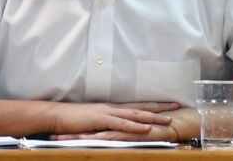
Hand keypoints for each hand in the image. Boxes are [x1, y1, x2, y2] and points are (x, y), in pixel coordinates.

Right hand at [48, 102, 178, 137]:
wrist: (56, 115)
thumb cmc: (70, 119)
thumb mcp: (91, 121)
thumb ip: (103, 123)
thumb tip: (113, 126)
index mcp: (110, 108)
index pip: (135, 106)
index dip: (151, 105)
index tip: (167, 104)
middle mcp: (112, 108)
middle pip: (140, 107)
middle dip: (159, 107)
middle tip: (176, 106)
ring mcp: (107, 113)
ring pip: (135, 114)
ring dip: (153, 116)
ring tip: (168, 119)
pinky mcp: (101, 120)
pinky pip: (122, 124)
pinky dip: (135, 126)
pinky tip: (146, 128)